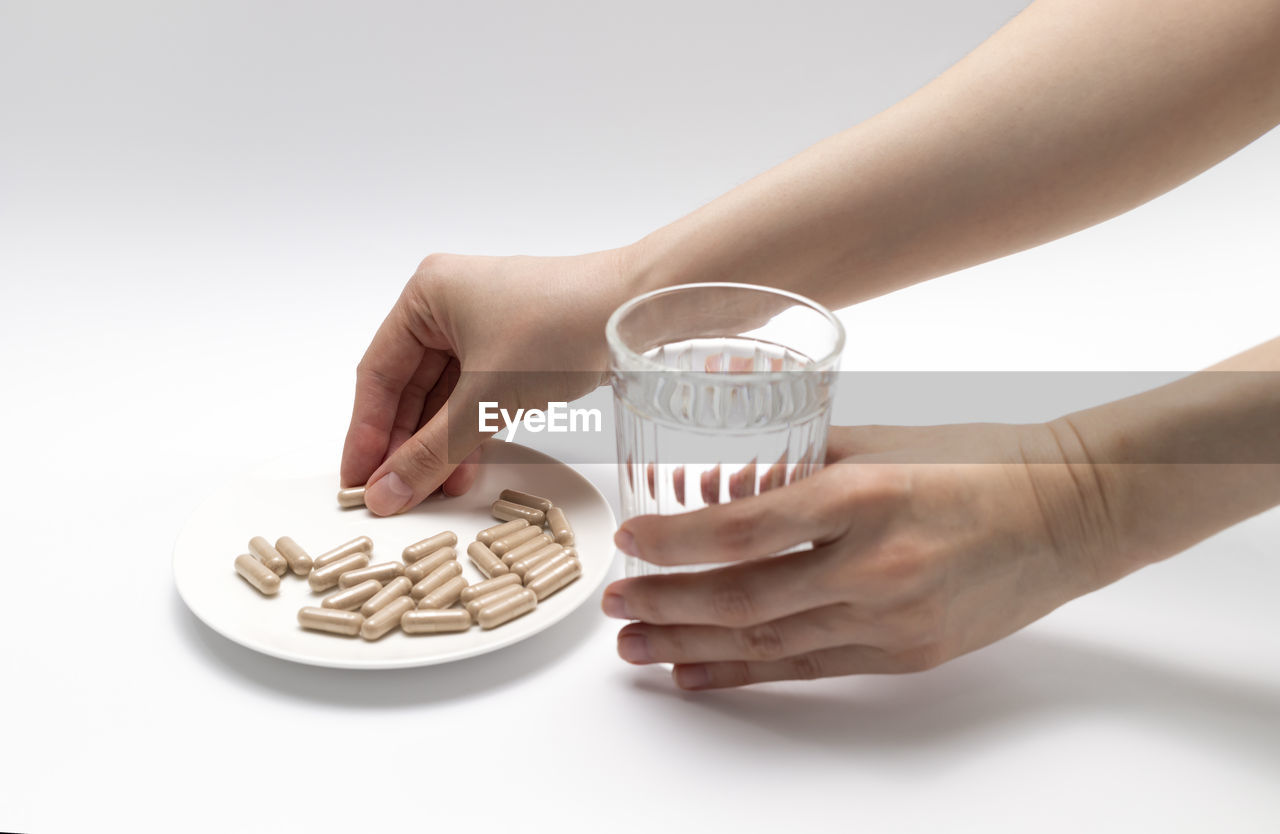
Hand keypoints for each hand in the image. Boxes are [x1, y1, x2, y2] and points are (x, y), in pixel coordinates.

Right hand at [342, 249, 636, 514]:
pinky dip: (470, 433)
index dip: (365, 433)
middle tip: (390, 497)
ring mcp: (485, 326)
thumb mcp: (489, 397)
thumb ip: (434, 450)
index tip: (355, 481)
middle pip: (409, 388)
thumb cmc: (564, 328)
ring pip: (445, 397)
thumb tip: (386, 492)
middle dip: (403, 445)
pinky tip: (463, 472)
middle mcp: (449, 305)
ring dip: (438, 446)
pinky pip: (478, 397)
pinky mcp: (517, 349)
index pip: (377, 374)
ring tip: (430, 493)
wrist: (640, 310)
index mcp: (427, 296)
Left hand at [603, 421, 1125, 688]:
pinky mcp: (908, 653)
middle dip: (668, 604)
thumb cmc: (978, 461)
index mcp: (864, 496)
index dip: (675, 542)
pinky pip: (811, 668)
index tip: (628, 543)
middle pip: (745, 597)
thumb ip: (796, 459)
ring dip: (693, 645)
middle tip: (616, 607)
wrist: (1072, 511)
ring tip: (638, 648)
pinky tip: (700, 672)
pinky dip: (749, 672)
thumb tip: (719, 481)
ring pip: (769, 641)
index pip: (745, 529)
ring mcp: (893, 618)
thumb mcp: (881, 440)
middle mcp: (874, 564)